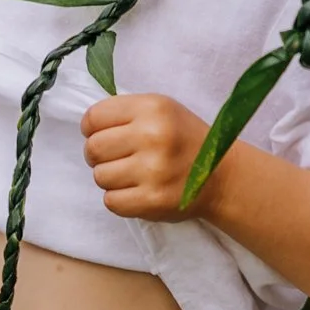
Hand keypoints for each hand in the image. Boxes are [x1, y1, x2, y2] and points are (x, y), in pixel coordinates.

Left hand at [81, 94, 213, 221]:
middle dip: (98, 155)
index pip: (94, 118)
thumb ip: (125, 113)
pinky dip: (119, 199)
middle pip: (93, 149)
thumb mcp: (161, 110)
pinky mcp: (153, 200)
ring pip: (100, 176)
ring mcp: (153, 170)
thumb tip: (88, 128)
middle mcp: (153, 136)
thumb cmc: (184, 140)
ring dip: (110, 178)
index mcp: (153, 108)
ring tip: (132, 175)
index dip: (92, 129)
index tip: (104, 135)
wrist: (222, 177)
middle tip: (116, 158)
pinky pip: (111, 201)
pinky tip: (137, 191)